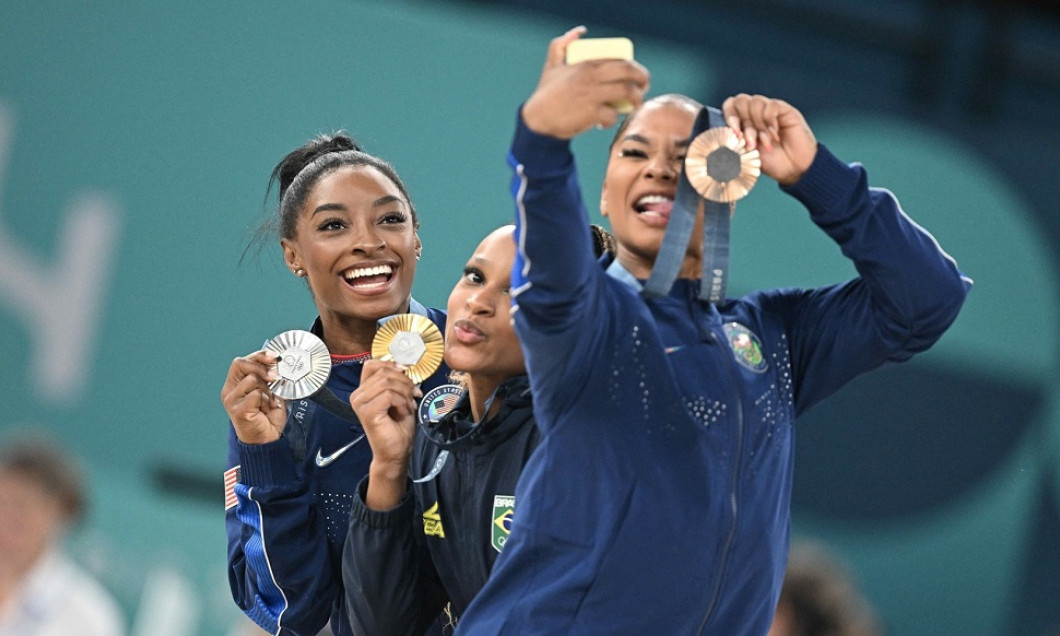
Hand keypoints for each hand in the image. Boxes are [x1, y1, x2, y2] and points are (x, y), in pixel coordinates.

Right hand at [221, 350, 286, 444]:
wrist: (267, 440)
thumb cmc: (268, 417)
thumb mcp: (271, 392)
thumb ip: (270, 378)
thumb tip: (278, 362)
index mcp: (236, 383)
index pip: (242, 361)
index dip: (258, 356)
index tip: (274, 356)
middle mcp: (230, 390)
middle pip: (241, 364)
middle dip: (262, 368)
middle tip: (275, 377)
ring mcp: (232, 400)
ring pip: (251, 379)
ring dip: (267, 390)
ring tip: (269, 402)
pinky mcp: (238, 410)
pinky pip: (255, 395)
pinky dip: (266, 400)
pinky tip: (267, 409)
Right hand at [350, 360, 420, 473]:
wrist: (396, 452)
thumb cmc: (398, 427)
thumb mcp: (399, 397)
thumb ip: (396, 381)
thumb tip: (402, 367)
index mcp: (363, 390)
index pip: (373, 364)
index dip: (391, 365)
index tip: (405, 374)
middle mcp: (357, 395)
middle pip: (383, 372)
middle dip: (404, 382)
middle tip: (413, 395)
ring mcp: (360, 404)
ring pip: (387, 382)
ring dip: (404, 393)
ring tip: (409, 406)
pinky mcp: (367, 412)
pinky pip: (389, 395)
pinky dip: (402, 402)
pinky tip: (404, 412)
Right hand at [522, 26, 650, 138]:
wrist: (538, 120)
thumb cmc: (546, 93)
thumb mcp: (552, 65)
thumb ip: (560, 45)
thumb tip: (580, 31)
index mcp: (586, 64)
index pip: (619, 59)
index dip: (634, 66)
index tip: (637, 75)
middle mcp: (591, 77)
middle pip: (628, 72)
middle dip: (642, 78)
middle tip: (643, 88)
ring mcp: (593, 95)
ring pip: (626, 92)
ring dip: (636, 99)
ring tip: (634, 105)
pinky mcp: (592, 113)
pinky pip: (612, 115)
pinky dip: (612, 119)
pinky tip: (606, 122)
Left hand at [722, 94, 816, 185]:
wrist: (794, 169)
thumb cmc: (771, 163)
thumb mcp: (748, 154)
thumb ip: (736, 141)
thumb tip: (726, 132)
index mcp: (743, 121)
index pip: (730, 105)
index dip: (729, 116)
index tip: (735, 134)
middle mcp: (755, 112)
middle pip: (741, 100)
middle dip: (743, 122)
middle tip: (751, 142)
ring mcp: (770, 110)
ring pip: (755, 101)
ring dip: (757, 125)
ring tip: (765, 142)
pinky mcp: (784, 110)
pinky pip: (771, 105)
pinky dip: (770, 121)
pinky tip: (775, 135)